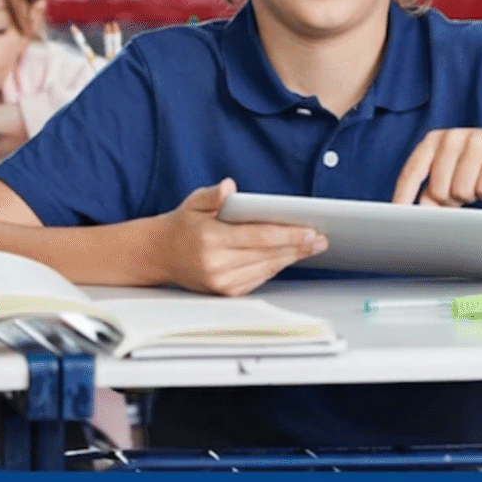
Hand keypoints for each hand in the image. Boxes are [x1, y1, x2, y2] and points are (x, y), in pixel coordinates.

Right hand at [155, 178, 328, 295]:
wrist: (160, 255)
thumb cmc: (182, 225)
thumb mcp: (193, 203)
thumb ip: (212, 195)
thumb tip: (228, 188)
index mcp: (209, 239)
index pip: (258, 237)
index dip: (288, 234)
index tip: (311, 230)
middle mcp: (216, 265)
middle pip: (267, 254)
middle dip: (298, 246)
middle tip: (321, 238)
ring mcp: (221, 282)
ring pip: (266, 268)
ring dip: (291, 257)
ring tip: (312, 245)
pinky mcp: (226, 292)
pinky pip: (259, 278)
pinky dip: (276, 266)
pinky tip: (290, 256)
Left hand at [393, 128, 481, 207]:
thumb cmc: (478, 164)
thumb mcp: (450, 174)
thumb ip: (431, 190)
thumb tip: (420, 210)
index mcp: (434, 140)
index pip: (412, 171)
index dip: (403, 195)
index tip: (397, 216)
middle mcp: (453, 137)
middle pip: (438, 190)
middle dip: (450, 200)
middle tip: (462, 191)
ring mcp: (477, 141)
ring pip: (462, 191)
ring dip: (470, 196)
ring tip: (477, 182)